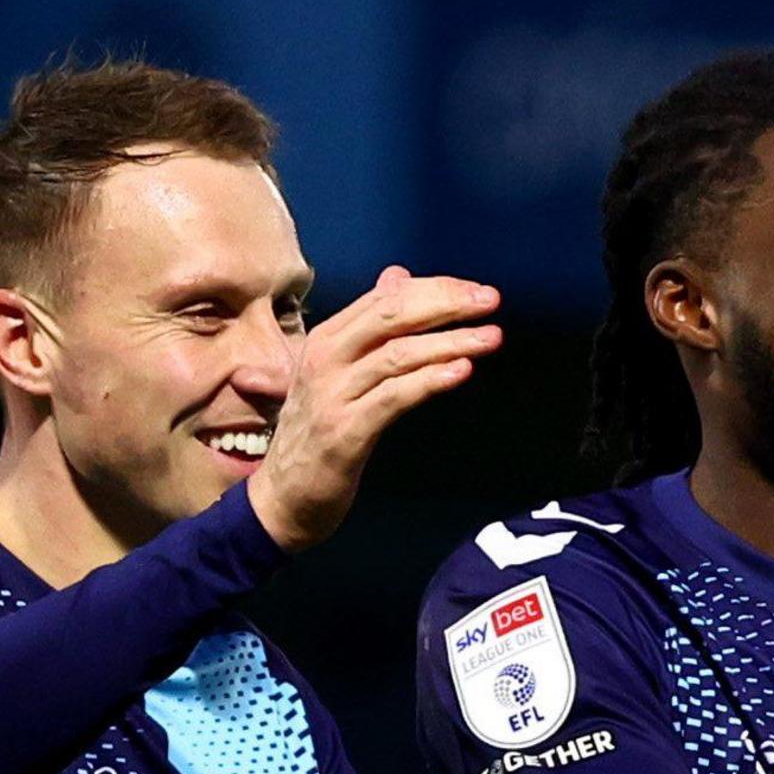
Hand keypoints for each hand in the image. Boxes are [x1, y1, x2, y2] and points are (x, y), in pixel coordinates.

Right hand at [247, 268, 504, 552]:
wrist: (282, 497)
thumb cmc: (316, 433)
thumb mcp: (336, 370)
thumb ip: (368, 326)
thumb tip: (398, 276)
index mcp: (328, 339)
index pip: (386, 298)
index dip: (436, 289)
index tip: (478, 291)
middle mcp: (326, 359)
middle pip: (392, 315)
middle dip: (446, 304)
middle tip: (491, 301)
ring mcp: (333, 395)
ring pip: (397, 354)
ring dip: (449, 342)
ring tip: (490, 337)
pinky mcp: (345, 432)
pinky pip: (394, 398)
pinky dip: (429, 381)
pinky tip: (461, 371)